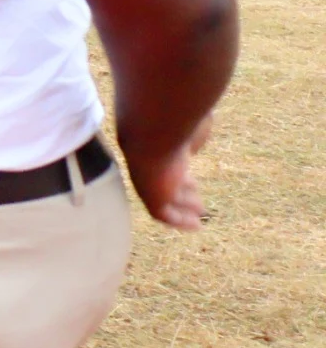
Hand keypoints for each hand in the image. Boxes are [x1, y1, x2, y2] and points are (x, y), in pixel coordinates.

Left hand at [126, 113, 212, 230]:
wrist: (151, 129)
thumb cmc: (175, 120)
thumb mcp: (190, 121)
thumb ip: (195, 130)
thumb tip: (200, 134)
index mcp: (159, 145)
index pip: (170, 160)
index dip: (183, 169)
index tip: (195, 176)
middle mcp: (151, 164)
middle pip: (165, 179)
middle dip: (182, 188)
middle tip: (196, 194)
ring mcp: (148, 181)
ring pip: (166, 198)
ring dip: (183, 207)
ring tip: (199, 213)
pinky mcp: (151, 197)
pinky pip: (164, 214)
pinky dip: (179, 221)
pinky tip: (196, 226)